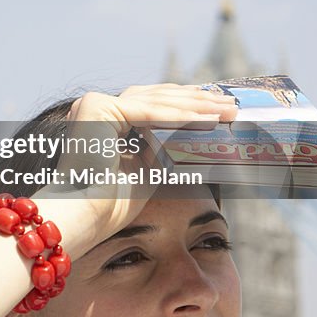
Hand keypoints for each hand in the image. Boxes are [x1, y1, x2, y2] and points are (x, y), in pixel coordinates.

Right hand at [35, 84, 236, 255]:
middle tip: (228, 105)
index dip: (184, 104)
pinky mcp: (99, 109)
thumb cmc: (111, 203)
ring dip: (195, 106)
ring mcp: (95, 104)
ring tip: (226, 110)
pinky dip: (181, 116)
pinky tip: (208, 119)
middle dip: (195, 101)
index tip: (214, 107)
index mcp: (103, 118)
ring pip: (155, 102)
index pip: (151, 104)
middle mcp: (96, 106)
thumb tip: (186, 134)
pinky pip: (149, 112)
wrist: (87, 217)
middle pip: (155, 98)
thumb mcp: (145, 166)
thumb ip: (158, 146)